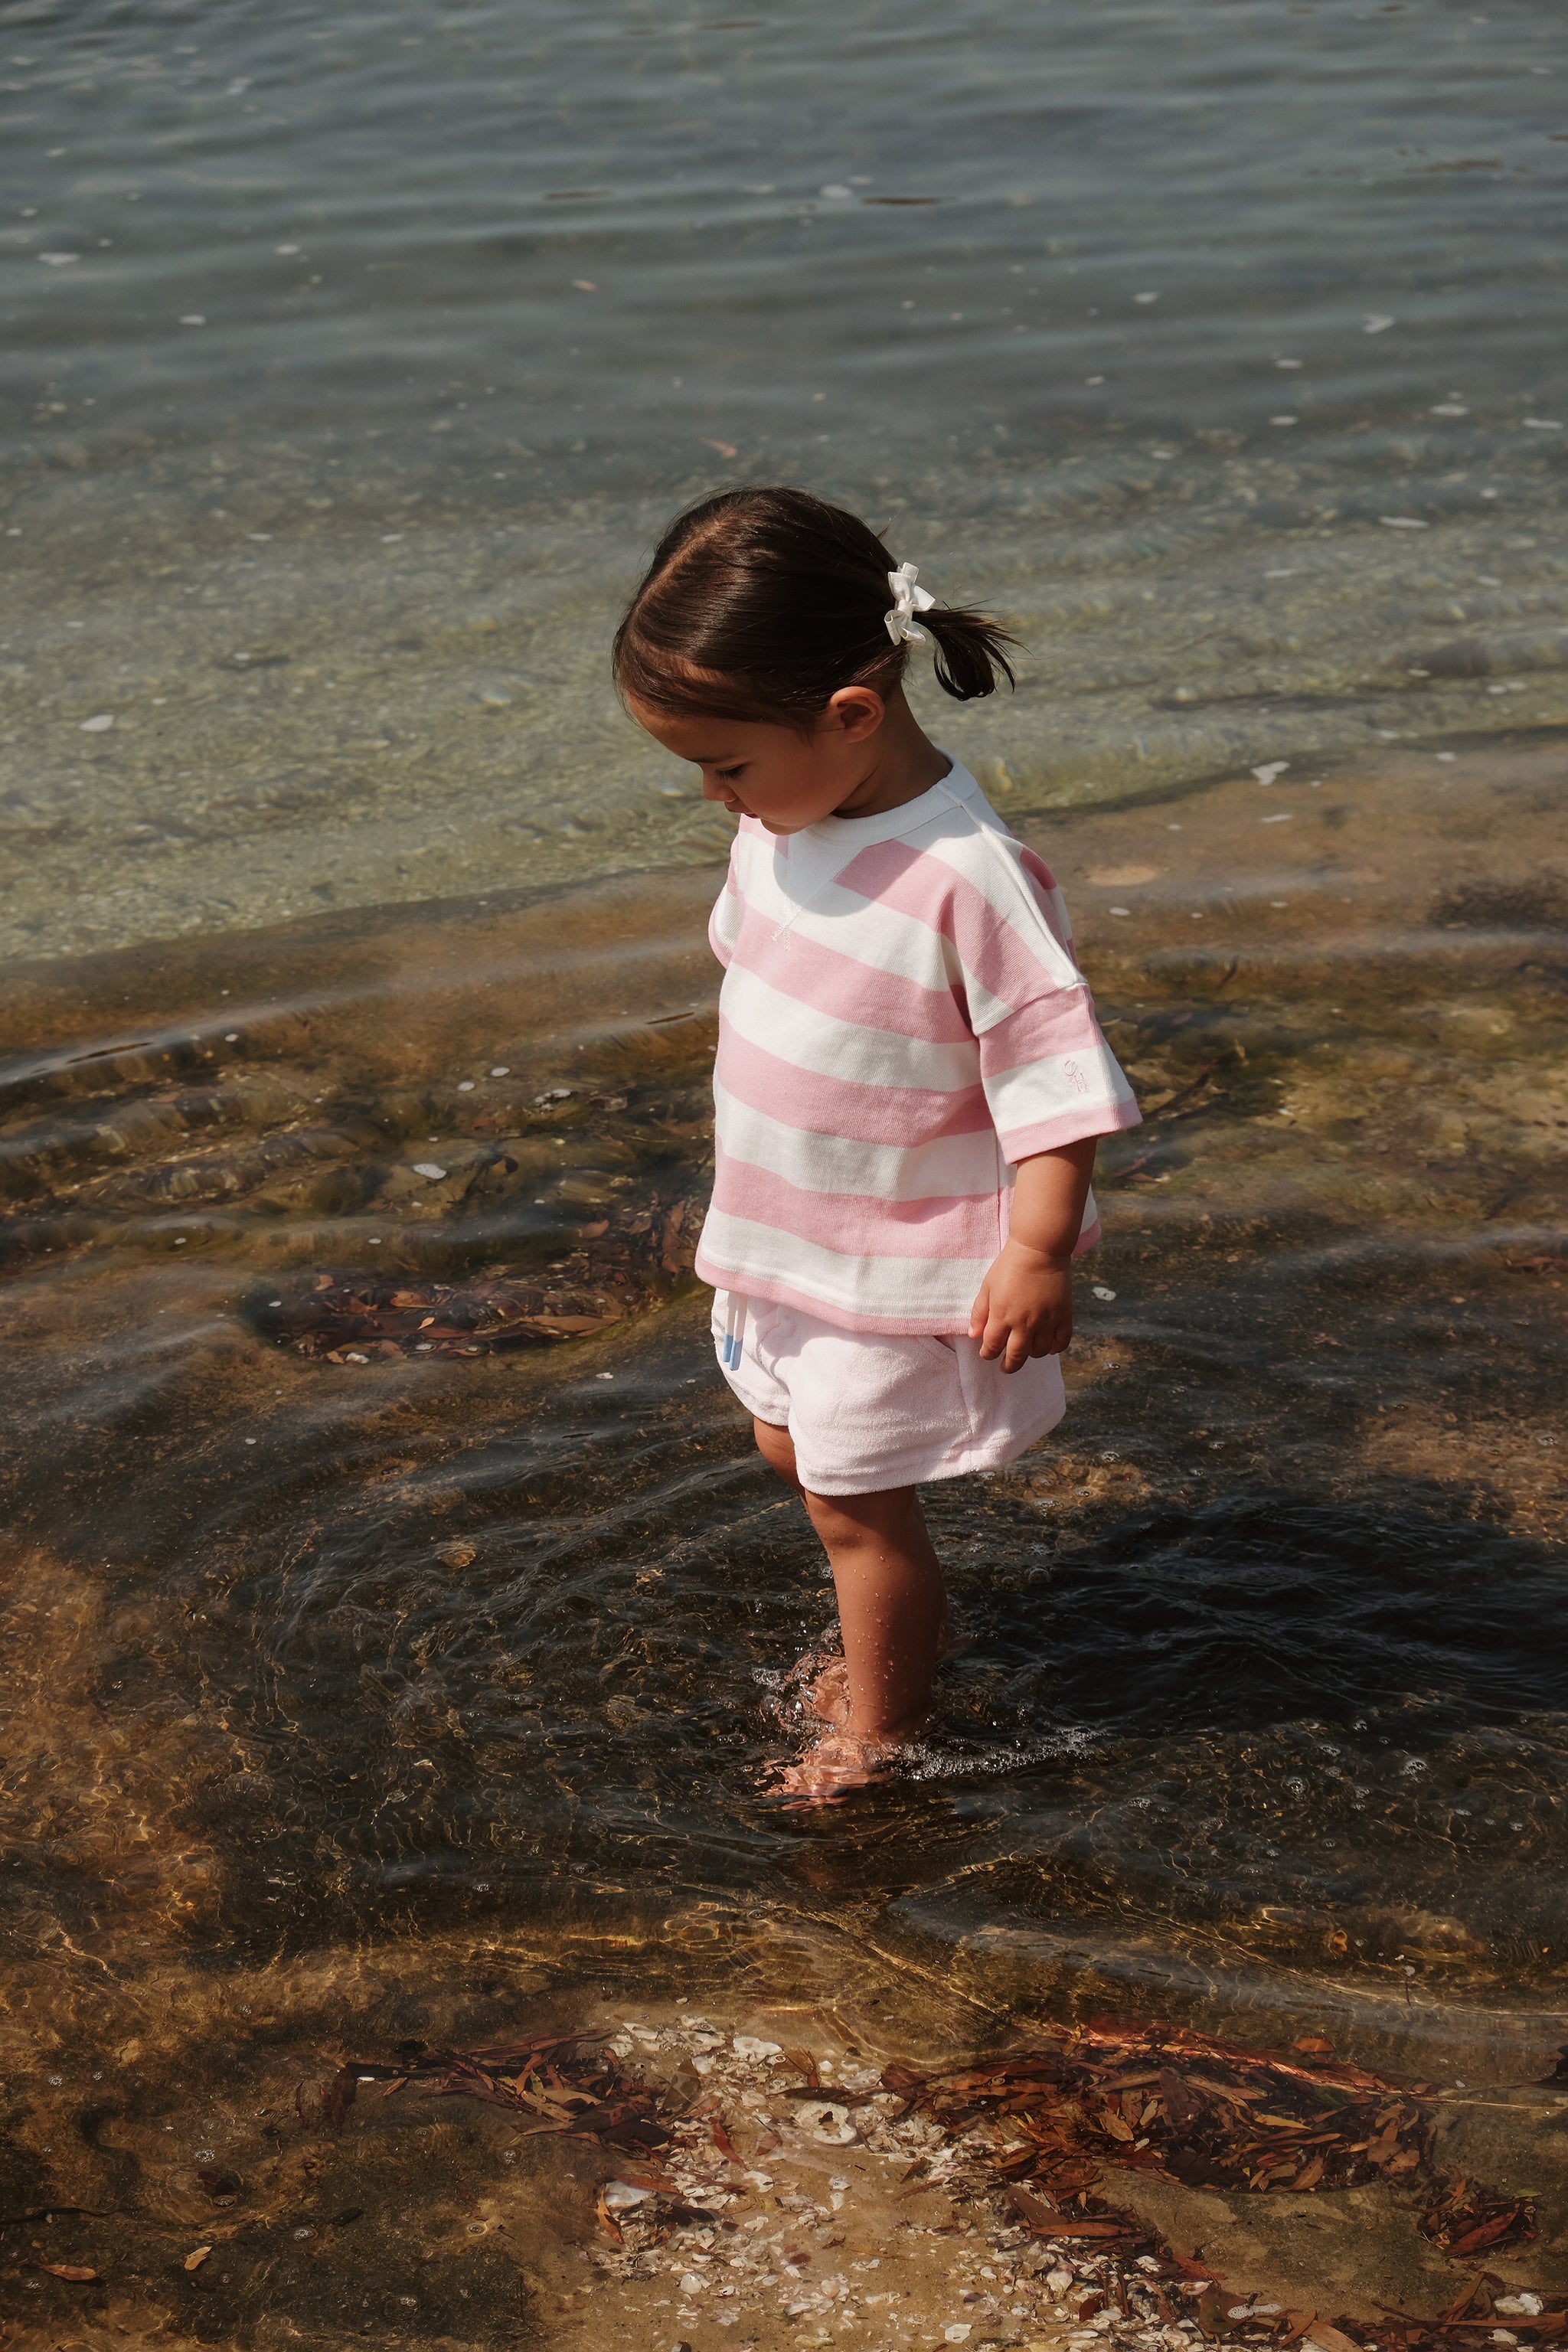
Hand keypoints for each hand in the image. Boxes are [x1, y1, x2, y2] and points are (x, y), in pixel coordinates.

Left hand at [968, 1240, 1073, 1372]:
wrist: (1039, 1250)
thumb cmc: (1009, 1266)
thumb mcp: (987, 1287)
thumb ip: (979, 1313)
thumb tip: (974, 1335)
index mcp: (1002, 1317)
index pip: (992, 1346)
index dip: (988, 1353)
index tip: (987, 1353)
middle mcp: (1024, 1323)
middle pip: (1016, 1356)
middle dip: (1008, 1365)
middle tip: (1005, 1367)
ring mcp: (1046, 1321)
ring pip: (1039, 1352)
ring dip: (1030, 1355)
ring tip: (1026, 1351)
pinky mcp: (1063, 1315)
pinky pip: (1061, 1342)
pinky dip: (1055, 1348)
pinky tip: (1048, 1346)